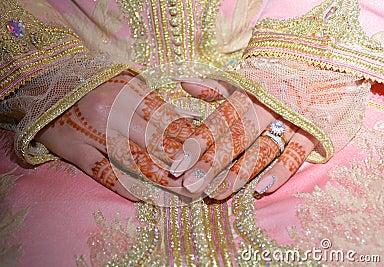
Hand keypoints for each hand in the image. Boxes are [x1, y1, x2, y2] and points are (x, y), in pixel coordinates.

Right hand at [35, 73, 197, 200]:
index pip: (168, 119)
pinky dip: (125, 186)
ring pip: (134, 161)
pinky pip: (103, 173)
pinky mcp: (75, 150)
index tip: (209, 153)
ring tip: (183, 191)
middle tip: (203, 178)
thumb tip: (188, 121)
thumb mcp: (126, 84)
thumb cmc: (94, 85)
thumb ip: (155, 102)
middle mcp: (112, 111)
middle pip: (156, 142)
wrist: (45, 86)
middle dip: (183, 163)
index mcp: (128, 92)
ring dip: (161, 179)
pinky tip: (144, 197)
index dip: (190, 139)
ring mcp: (92, 133)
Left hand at [171, 78, 317, 198]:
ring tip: (218, 193)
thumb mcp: (248, 75)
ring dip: (240, 171)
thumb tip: (183, 84)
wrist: (326, 60)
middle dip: (212, 162)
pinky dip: (282, 170)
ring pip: (263, 148)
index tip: (178, 165)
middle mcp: (268, 105)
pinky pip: (298, 152)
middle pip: (236, 137)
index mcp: (249, 91)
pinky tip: (262, 188)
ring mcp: (293, 117)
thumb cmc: (279, 73)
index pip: (218, 120)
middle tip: (190, 185)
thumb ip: (216, 85)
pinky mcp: (316, 129)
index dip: (197, 143)